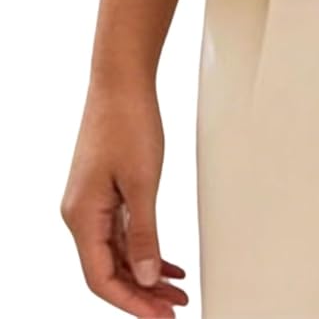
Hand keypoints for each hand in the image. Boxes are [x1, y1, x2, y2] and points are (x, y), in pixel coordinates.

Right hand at [61, 77, 188, 315]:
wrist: (121, 81)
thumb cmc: (128, 122)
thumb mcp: (142, 182)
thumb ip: (143, 233)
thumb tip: (144, 278)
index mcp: (82, 216)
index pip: (101, 279)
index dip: (131, 303)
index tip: (162, 316)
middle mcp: (80, 215)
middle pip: (108, 271)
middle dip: (142, 294)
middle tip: (176, 308)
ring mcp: (91, 204)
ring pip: (117, 254)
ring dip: (146, 274)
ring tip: (178, 290)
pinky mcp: (103, 193)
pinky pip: (121, 234)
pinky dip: (144, 249)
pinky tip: (167, 262)